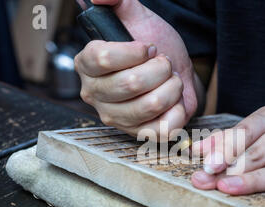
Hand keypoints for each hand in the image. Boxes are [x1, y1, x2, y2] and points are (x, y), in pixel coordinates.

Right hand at [74, 0, 200, 138]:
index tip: (149, 48)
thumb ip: (117, 1)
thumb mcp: (137, 17)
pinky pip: (162, 127)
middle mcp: (95, 94)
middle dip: (160, 69)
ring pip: (150, 105)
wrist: (177, 74)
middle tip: (164, 65)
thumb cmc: (155, 49)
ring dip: (171, 88)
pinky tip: (173, 102)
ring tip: (170, 81)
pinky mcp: (137, 135)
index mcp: (87, 65)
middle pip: (131, 83)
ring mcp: (116, 118)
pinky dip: (177, 110)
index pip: (103, 58)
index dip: (134, 52)